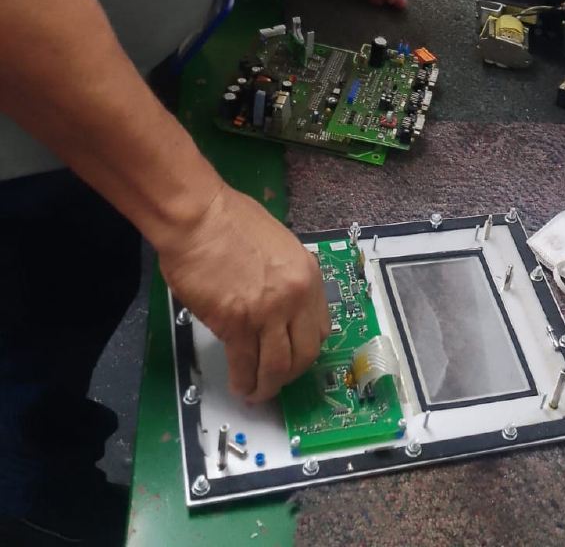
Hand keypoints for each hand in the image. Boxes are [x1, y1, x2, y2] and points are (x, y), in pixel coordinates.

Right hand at [159, 185, 330, 402]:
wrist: (199, 217)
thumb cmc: (231, 221)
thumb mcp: (278, 245)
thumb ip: (284, 276)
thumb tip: (279, 300)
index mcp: (308, 275)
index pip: (320, 327)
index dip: (306, 347)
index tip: (293, 355)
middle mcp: (296, 296)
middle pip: (304, 354)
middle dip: (290, 374)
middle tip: (275, 380)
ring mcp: (267, 312)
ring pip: (277, 366)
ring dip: (267, 386)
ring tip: (255, 392)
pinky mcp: (235, 323)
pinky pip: (244, 364)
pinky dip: (242, 380)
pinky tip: (238, 385)